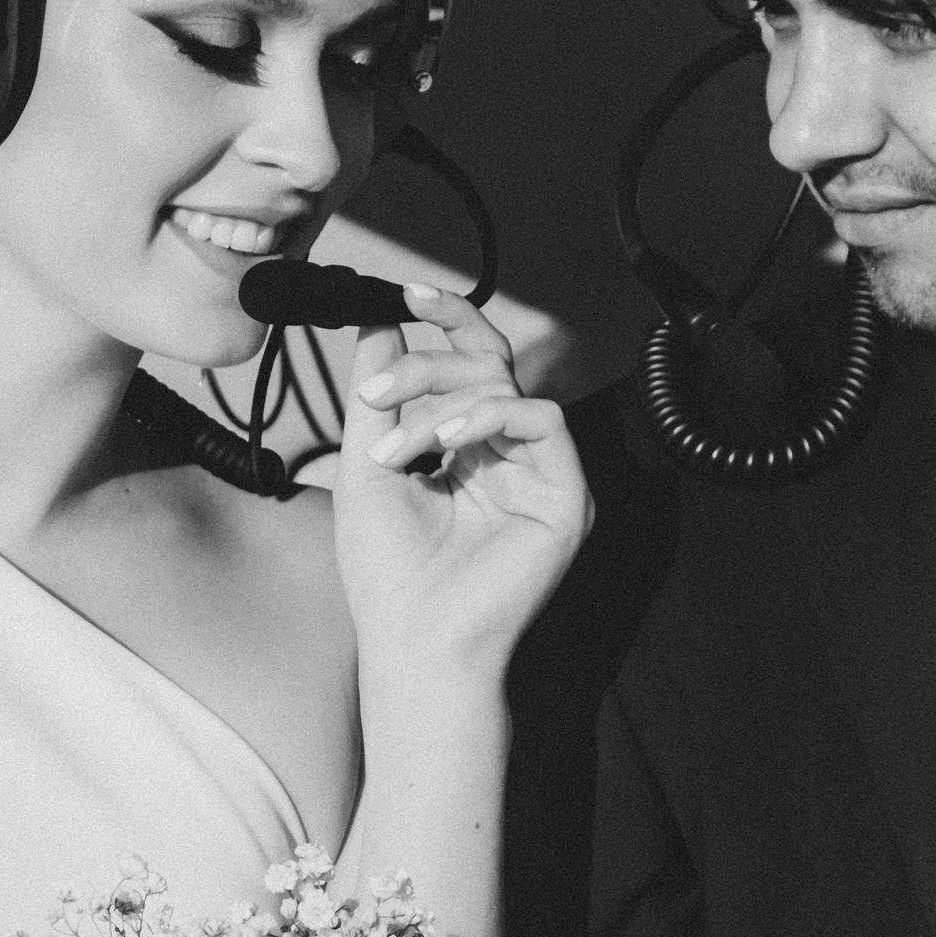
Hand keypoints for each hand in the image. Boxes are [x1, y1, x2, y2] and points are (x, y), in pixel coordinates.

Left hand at [334, 285, 590, 682]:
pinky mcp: (567, 497)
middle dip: (435, 352)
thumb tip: (379, 321)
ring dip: (443, 399)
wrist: (412, 641)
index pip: (468, 366)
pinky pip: (542, 420)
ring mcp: (541, 476)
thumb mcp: (368, 464)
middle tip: (382, 378)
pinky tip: (445, 444)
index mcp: (468, 450)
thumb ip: (376, 394)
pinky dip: (489, 416)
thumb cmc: (387, 571)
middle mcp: (510, 457)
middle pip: (493, 362)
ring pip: (508, 386)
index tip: (404, 295)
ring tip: (397, 445)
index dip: (445, 323)